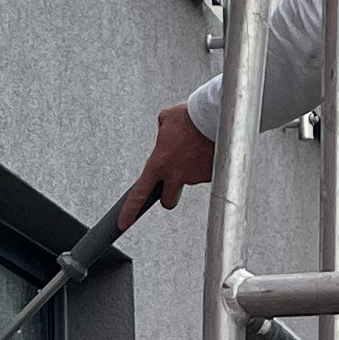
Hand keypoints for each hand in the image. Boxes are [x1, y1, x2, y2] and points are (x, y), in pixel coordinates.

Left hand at [123, 102, 216, 226]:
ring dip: (191, 169)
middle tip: (171, 184)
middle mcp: (176, 174)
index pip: (139, 194)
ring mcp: (194, 177)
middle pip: (168, 201)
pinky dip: (206, 164)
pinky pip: (205, 174)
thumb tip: (165, 134)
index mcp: (159, 163)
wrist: (215, 116)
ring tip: (196, 148)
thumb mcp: (166, 120)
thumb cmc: (190, 116)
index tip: (123, 223)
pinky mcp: (211, 176)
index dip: (130, 211)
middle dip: (169, 195)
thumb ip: (161, 133)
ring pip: (190, 182)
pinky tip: (207, 149)